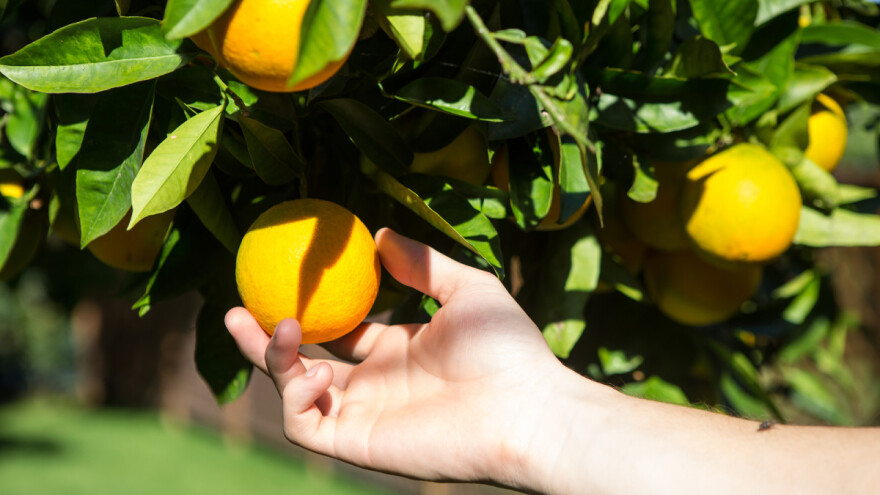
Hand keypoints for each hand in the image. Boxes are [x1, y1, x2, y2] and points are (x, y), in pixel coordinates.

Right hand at [225, 228, 583, 486]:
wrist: (527, 408)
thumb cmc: (507, 349)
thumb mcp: (466, 288)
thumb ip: (421, 263)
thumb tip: (378, 234)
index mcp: (395, 351)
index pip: (338, 332)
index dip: (308, 310)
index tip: (278, 279)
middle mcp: (374, 384)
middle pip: (303, 362)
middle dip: (263, 338)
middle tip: (233, 306)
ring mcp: (364, 415)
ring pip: (294, 392)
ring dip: (273, 360)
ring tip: (277, 325)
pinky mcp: (358, 444)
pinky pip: (305, 426)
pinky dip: (295, 398)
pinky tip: (314, 372)